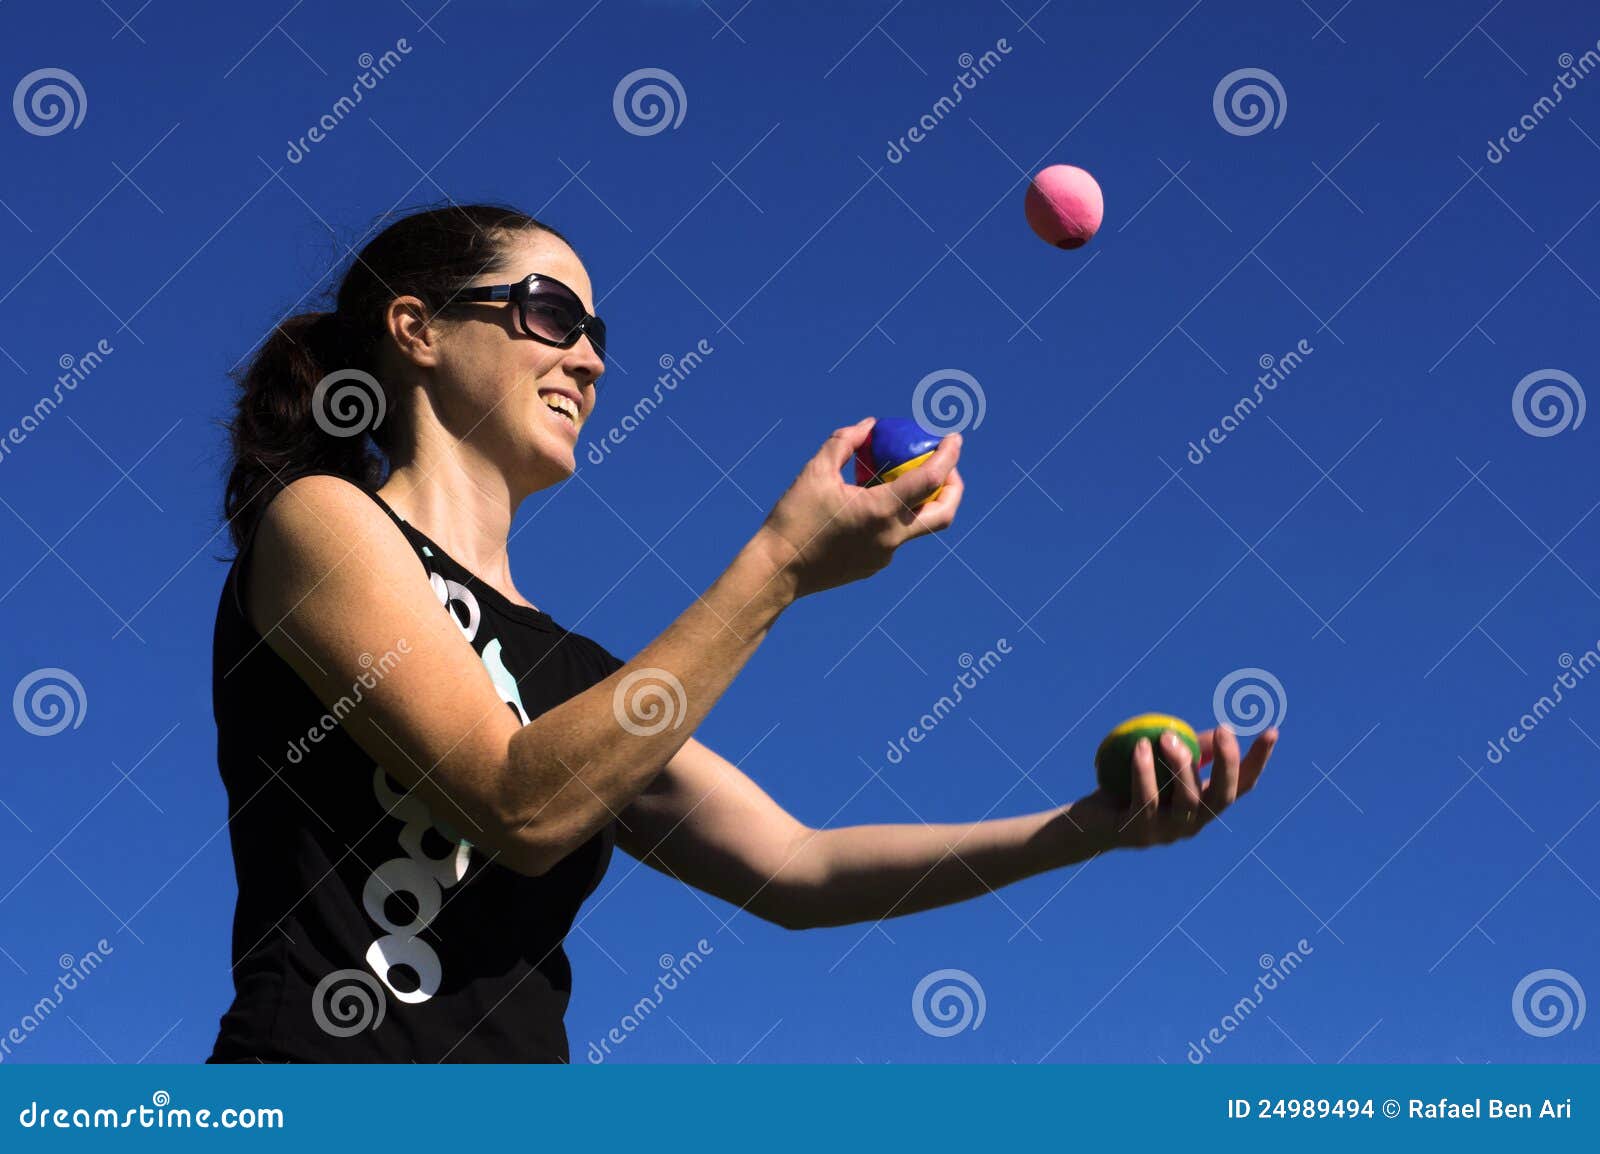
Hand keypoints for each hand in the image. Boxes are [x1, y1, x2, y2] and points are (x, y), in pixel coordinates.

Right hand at [753, 417, 963, 598]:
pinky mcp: (873, 565)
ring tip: (899, 478)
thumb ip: (845, 442)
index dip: (948, 455)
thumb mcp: (815, 472)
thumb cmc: (793, 518)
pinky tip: (869, 504)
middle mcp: (890, 537)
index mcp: (880, 511)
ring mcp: (884, 555)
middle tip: (945, 467)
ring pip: (916, 526)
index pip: (930, 479)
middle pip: (943, 514)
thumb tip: (869, 426)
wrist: (777, 571)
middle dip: (953, 488)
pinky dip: (893, 516)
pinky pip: (893, 537)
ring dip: (919, 501)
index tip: (953, 437)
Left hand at [1061, 725, 1277, 852]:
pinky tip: (1140, 746)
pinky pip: (1146, 800)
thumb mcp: (1158, 764)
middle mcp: (1192, 825)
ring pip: (1187, 801)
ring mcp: (1166, 833)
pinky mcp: (1139, 834)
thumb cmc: (1125, 786)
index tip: (1272, 731)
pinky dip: (1144, 771)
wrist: (1086, 823)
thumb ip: (1187, 749)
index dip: (1258, 761)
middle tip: (1223, 729)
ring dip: (1181, 764)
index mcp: (1202, 807)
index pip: (1240, 787)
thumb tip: (1214, 729)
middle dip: (1228, 764)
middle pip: (1222, 797)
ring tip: (1167, 736)